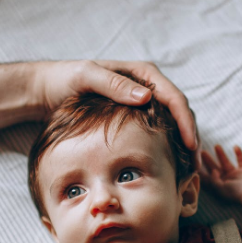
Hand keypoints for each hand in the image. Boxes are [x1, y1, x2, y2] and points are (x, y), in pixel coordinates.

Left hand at [32, 60, 197, 150]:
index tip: (190, 144)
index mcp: (142, 73)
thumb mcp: (86, 77)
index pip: (174, 97)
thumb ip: (114, 84)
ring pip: (174, 123)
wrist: (47, 90)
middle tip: (194, 164)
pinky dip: (168, 146)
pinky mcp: (136, 117)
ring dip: (183, 144)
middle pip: (180, 111)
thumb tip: (146, 97)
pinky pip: (159, 130)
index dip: (186, 121)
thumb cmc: (65, 79)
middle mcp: (147, 86)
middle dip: (191, 136)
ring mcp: (143, 102)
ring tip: (188, 169)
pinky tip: (170, 164)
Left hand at [200, 145, 241, 203]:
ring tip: (216, 145)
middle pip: (215, 168)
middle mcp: (227, 181)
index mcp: (219, 187)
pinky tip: (235, 147)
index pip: (208, 178)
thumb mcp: (222, 188)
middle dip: (208, 160)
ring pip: (226, 163)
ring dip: (221, 155)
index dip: (201, 171)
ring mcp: (236, 175)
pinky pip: (241, 160)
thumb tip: (212, 171)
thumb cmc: (238, 193)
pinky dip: (239, 154)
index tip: (193, 163)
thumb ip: (214, 180)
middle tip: (201, 151)